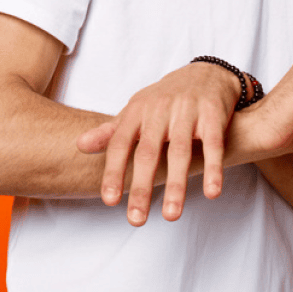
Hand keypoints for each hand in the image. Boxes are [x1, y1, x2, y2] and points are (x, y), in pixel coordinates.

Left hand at [76, 62, 239, 225]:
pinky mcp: (213, 115)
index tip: (110, 201)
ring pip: (180, 151)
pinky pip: (212, 145)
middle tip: (136, 219)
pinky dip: (212, 168)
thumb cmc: (165, 98)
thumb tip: (79, 146)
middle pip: (148, 152)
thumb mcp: (137, 110)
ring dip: (176, 184)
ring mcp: (188, 111)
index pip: (120, 143)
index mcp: (138, 111)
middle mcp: (160, 110)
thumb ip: (111, 131)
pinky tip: (212, 193)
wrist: (206, 73)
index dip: (114, 171)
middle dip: (141, 186)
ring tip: (170, 215)